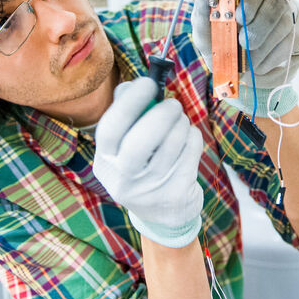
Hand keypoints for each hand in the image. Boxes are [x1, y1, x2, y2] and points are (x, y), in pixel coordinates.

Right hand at [92, 78, 203, 247]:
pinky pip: (190, 152)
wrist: (163, 216)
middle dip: (161, 114)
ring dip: (180, 124)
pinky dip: (193, 137)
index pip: (110, 129)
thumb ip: (126, 115)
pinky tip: (188, 138)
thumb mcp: (125, 148)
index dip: (129, 103)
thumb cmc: (143, 167)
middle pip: (141, 141)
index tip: (147, 83)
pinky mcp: (176, 193)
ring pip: (171, 144)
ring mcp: (150, 190)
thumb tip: (133, 85)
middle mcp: (123, 179)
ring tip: (180, 121)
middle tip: (173, 104)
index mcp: (105, 161)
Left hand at [191, 0, 298, 116]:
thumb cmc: (225, 48)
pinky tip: (261, 66)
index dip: (249, 1)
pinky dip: (273, 58)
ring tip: (249, 63)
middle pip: (276, 3)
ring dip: (264, 47)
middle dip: (259, 26)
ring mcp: (293, 15)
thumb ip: (202, 19)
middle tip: (244, 44)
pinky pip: (293, 43)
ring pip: (286, 25)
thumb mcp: (208, 37)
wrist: (245, 73)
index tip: (237, 18)